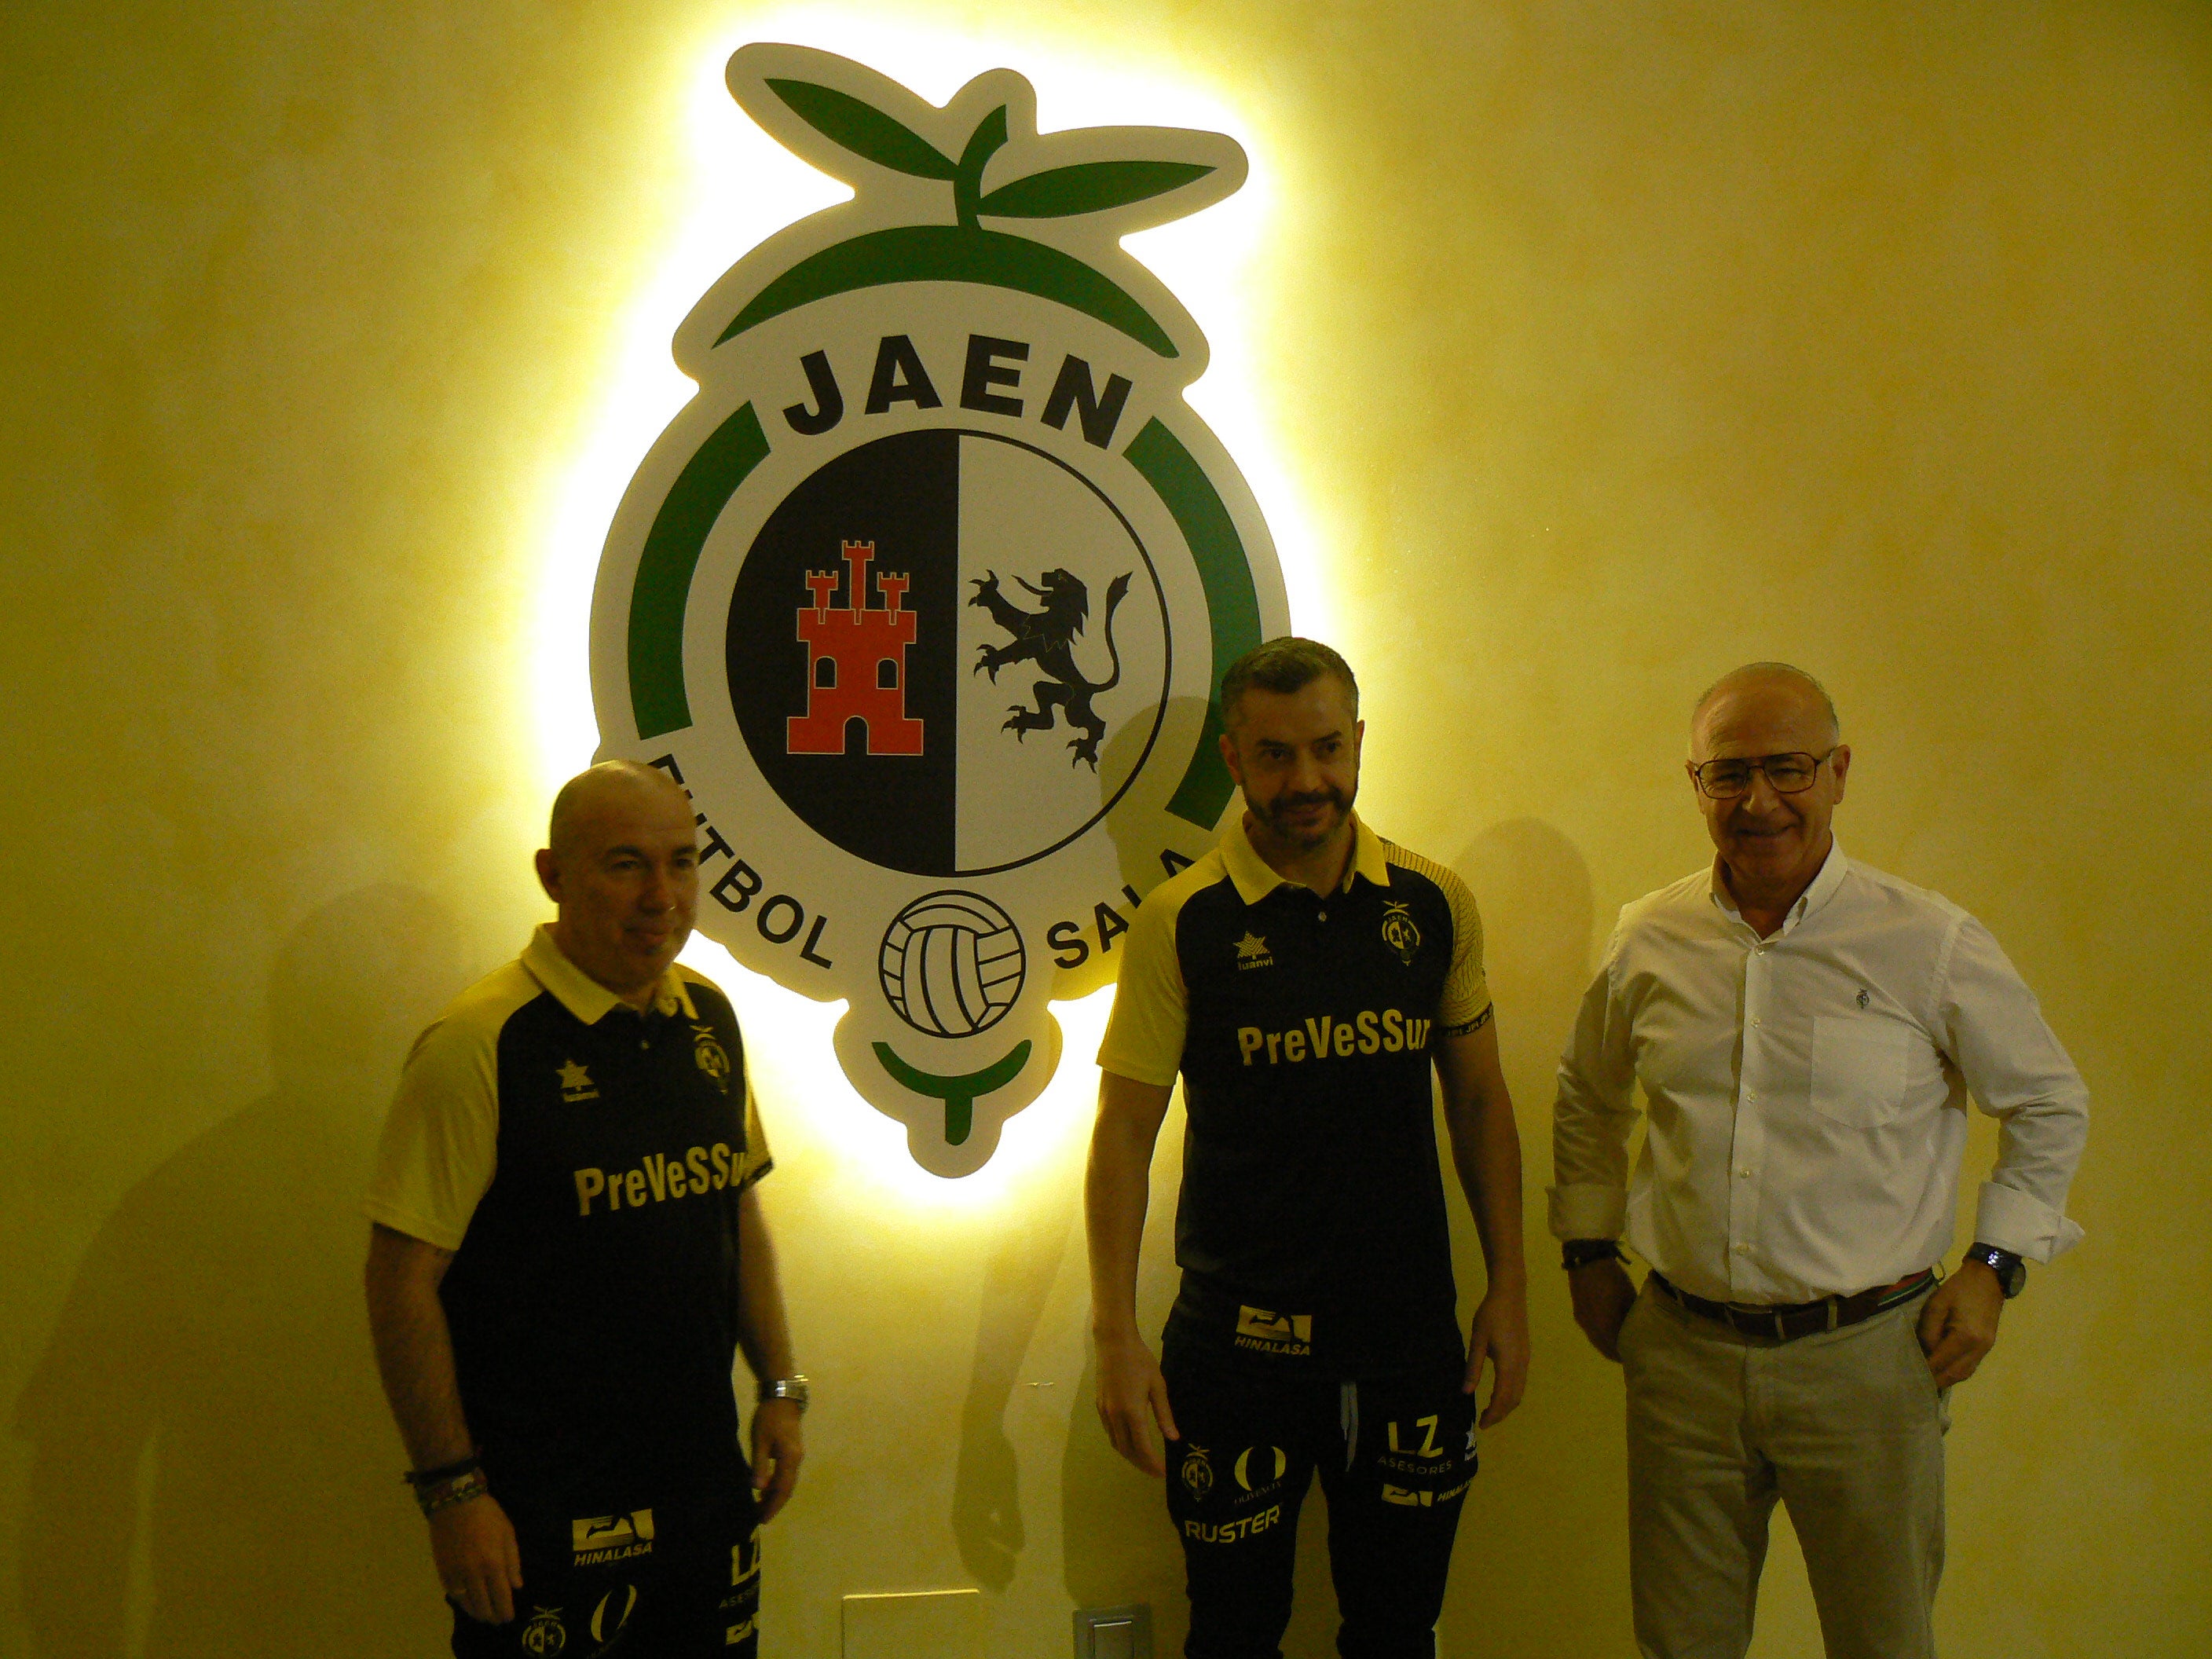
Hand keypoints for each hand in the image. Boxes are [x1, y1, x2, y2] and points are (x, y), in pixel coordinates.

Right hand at [431, 1493, 522, 1624]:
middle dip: (492, 1615)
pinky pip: (452, 1593)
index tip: (508, 1618)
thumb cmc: (488, 1515)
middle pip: (483, 1604)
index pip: (501, 1596)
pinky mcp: (442, 1570)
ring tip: (484, 1616)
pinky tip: (467, 1603)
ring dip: (476, 1612)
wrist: (455, 1502)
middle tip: (497, 1619)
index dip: (505, 1611)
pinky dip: (461, 1601)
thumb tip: (516, 1586)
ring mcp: (456, 1573)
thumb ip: (513, 1562)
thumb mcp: (508, 1533)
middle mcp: (474, 1573)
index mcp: (493, 1563)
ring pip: (466, 1603)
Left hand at [751, 1398, 805, 1522]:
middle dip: (774, 1504)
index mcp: (790, 1459)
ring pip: (787, 1482)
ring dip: (775, 1495)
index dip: (773, 1506)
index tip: (763, 1519)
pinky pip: (786, 1474)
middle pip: (787, 1488)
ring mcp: (797, 1455)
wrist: (782, 1397)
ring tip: (760, 1505)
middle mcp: (797, 1460)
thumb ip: (760, 1465)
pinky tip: (765, 1487)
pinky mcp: (793, 1451)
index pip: (782, 1489)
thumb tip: (758, 1489)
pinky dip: (777, 1484)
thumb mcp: (760, 1441)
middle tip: (760, 1517)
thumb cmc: (769, 1417)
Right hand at [1093, 1330, 1178, 1475]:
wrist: (1113, 1343)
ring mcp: (1105, 1412)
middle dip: (1142, 1464)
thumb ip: (1164, 1414)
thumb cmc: (1140, 1361)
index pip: (1143, 1448)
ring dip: (1130, 1456)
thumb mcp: (1158, 1385)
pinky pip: (1110, 1433)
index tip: (1164, 1473)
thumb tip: (1173, 1438)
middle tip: (1156, 1471)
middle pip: (1127, 1451)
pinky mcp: (1099, 1406)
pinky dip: (1120, 1443)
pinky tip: (1130, 1441)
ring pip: (1116, 1444)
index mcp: (1132, 1412)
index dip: (1153, 1464)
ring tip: (1145, 1460)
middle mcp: (1116, 1417)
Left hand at [1463, 1285, 1529, 1426]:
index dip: (1493, 1414)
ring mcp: (1525, 1360)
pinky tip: (1499, 1393)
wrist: (1510, 1294)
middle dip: (1500, 1413)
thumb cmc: (1490, 1315)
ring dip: (1506, 1405)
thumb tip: (1466, 1392)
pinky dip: (1511, 1394)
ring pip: (1519, 1392)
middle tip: (1484, 1421)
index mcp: (1509, 1364)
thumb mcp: (1477, 1341)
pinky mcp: (1525, 1355)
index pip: (1502, 1398)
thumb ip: (1473, 1367)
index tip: (1482, 1424)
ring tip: (1491, 1411)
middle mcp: (1521, 1366)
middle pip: (1514, 1399)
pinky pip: (1521, 1382)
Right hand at [1568, 1258, 1637, 1361]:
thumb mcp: (1628, 1297)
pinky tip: (1608, 1328)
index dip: (1625, 1355)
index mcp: (1604, 1326)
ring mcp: (1583, 1321)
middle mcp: (1591, 1328)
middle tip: (1629, 1352)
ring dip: (1607, 1344)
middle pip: (1604, 1348)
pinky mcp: (1579, 1312)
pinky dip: (1600, 1334)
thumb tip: (1637, 1328)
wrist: (1586, 1259)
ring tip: (1620, 1341)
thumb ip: (1631, 1317)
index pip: (1616, 1350)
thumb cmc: (1612, 1278)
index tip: (1636, 1357)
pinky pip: (1590, 1331)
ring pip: (1596, 1340)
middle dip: (1616, 1352)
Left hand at [1918, 1262, 2003, 1387]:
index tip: (1908, 1376)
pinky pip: (1970, 1367)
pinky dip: (1956, 1373)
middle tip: (1914, 1383)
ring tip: (1927, 1380)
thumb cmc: (1958, 1289)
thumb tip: (1924, 1352)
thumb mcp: (1936, 1304)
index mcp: (1965, 1337)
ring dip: (1946, 1379)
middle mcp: (1978, 1349)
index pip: (1941, 1362)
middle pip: (1954, 1375)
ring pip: (1963, 1374)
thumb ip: (1928, 1331)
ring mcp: (1985, 1350)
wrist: (1987, 1280)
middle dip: (1935, 1380)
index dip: (1925, 1370)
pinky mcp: (1987, 1347)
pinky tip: (1943, 1371)